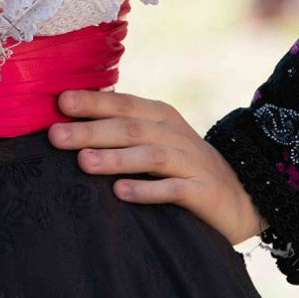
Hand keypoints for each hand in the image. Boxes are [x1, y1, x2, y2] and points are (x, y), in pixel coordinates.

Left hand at [49, 88, 266, 247]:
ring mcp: (191, 162)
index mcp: (160, 117)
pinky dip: (147, 189)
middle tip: (55, 135)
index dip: (93, 102)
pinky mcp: (203, 191)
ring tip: (84, 162)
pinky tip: (121, 192)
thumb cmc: (182, 166)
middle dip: (91, 130)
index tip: (59, 102)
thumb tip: (66, 123)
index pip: (123, 104)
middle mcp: (174, 134)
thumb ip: (121, 129)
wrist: (243, 195)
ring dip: (116, 158)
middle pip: (130, 128)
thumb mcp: (155, 140)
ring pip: (151, 155)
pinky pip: (174, 189)